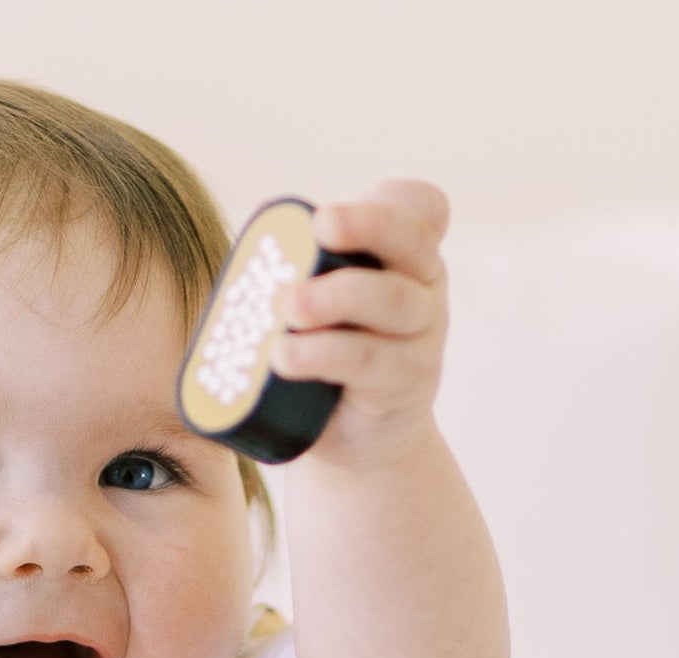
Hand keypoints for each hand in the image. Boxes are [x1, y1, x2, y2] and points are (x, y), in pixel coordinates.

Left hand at [270, 179, 450, 470]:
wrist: (357, 434)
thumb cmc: (333, 352)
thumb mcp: (325, 301)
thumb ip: (303, 261)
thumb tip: (255, 218)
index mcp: (404, 253)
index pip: (420, 206)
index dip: (386, 202)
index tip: (331, 213)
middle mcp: (423, 286)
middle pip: (411, 242)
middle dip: (365, 226)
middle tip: (318, 226)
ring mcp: (421, 335)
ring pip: (389, 300)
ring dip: (335, 296)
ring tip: (287, 306)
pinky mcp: (406, 383)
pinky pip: (366, 359)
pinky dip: (321, 353)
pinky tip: (284, 355)